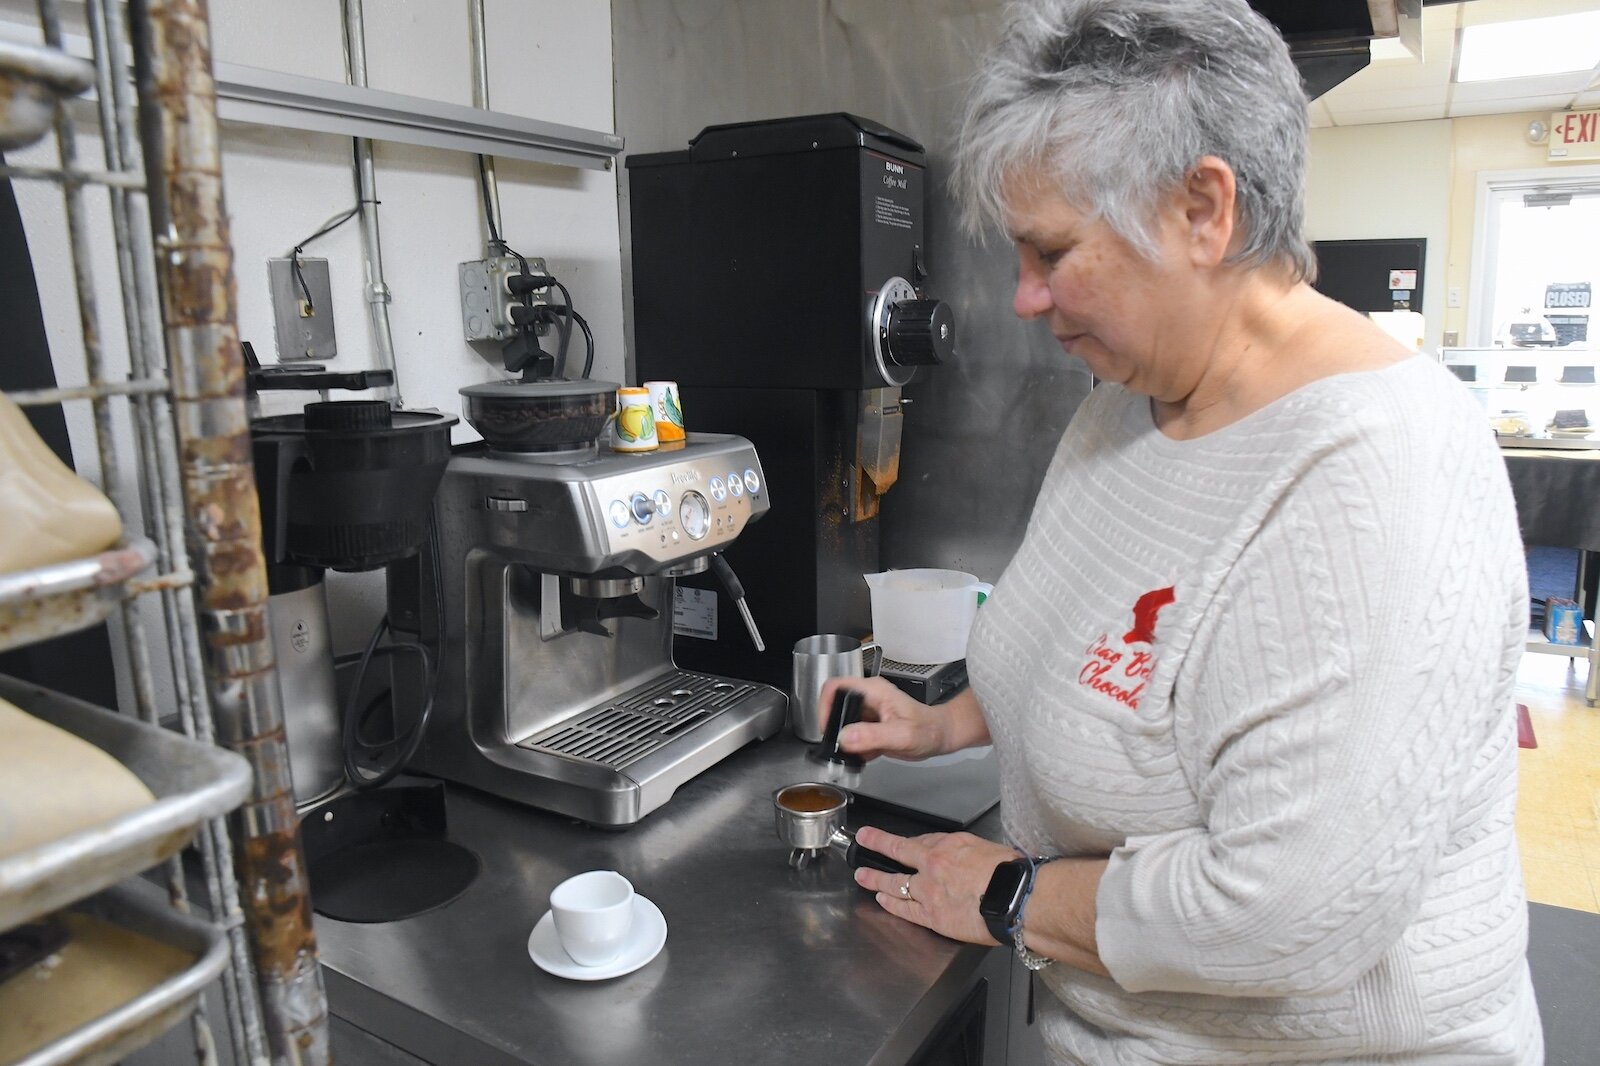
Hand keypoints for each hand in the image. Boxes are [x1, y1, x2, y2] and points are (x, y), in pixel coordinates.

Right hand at [816, 676, 949, 761]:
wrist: (942, 736)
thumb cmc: (930, 729)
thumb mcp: (902, 735)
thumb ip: (873, 735)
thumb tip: (845, 737)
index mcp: (873, 691)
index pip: (835, 686)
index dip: (825, 706)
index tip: (827, 728)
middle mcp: (867, 698)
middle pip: (834, 706)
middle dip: (833, 728)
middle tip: (839, 747)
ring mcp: (868, 712)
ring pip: (841, 723)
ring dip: (843, 741)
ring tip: (856, 754)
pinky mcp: (869, 726)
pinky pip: (851, 736)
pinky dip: (853, 749)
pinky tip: (866, 756)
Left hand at [851, 826, 1018, 944]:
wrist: (1015, 898)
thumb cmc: (1010, 874)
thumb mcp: (987, 849)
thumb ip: (966, 853)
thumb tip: (962, 858)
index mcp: (949, 846)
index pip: (919, 841)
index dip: (901, 840)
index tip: (888, 838)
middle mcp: (933, 865)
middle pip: (897, 853)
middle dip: (877, 846)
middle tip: (863, 841)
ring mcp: (929, 890)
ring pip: (894, 883)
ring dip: (875, 879)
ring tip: (862, 876)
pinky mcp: (932, 915)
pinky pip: (905, 909)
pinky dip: (891, 903)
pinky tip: (882, 900)